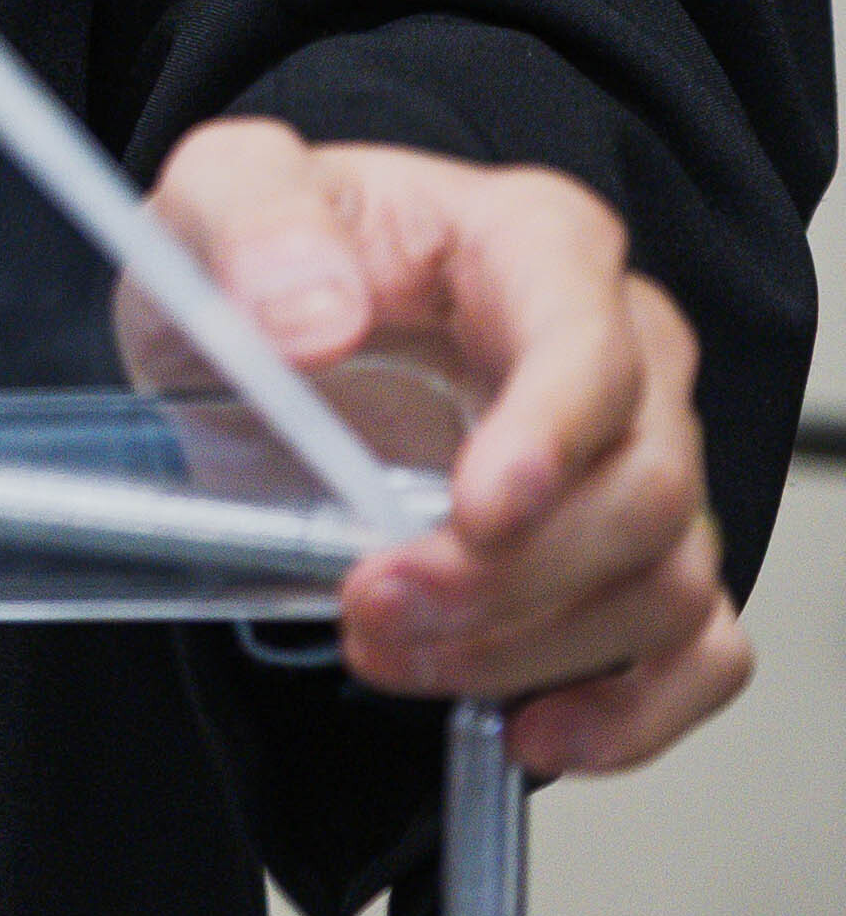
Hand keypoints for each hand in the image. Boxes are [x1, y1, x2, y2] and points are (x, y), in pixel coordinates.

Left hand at [144, 119, 745, 777]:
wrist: (259, 332)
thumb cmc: (269, 256)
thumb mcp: (219, 192)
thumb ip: (255, 222)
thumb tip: (310, 312)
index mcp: (533, 243)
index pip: (591, 344)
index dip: (553, 436)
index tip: (479, 513)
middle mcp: (617, 349)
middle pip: (645, 486)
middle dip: (508, 575)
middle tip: (372, 604)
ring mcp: (636, 460)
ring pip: (666, 581)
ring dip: (531, 647)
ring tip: (391, 650)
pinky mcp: (629, 558)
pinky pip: (696, 653)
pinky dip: (632, 712)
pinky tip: (530, 723)